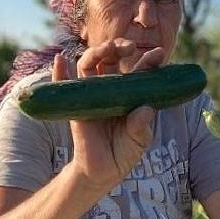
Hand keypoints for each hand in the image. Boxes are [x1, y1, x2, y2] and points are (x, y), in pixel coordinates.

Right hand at [52, 38, 166, 192]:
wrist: (102, 171)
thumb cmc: (124, 152)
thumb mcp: (139, 141)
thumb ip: (142, 127)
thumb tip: (145, 110)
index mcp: (131, 94)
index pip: (140, 71)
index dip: (149, 61)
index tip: (159, 54)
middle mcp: (111, 89)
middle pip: (112, 59)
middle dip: (119, 48)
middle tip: (129, 47)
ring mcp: (91, 94)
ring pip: (90, 64)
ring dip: (97, 52)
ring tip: (107, 48)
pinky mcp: (74, 104)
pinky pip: (64, 85)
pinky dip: (60, 71)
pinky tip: (60, 59)